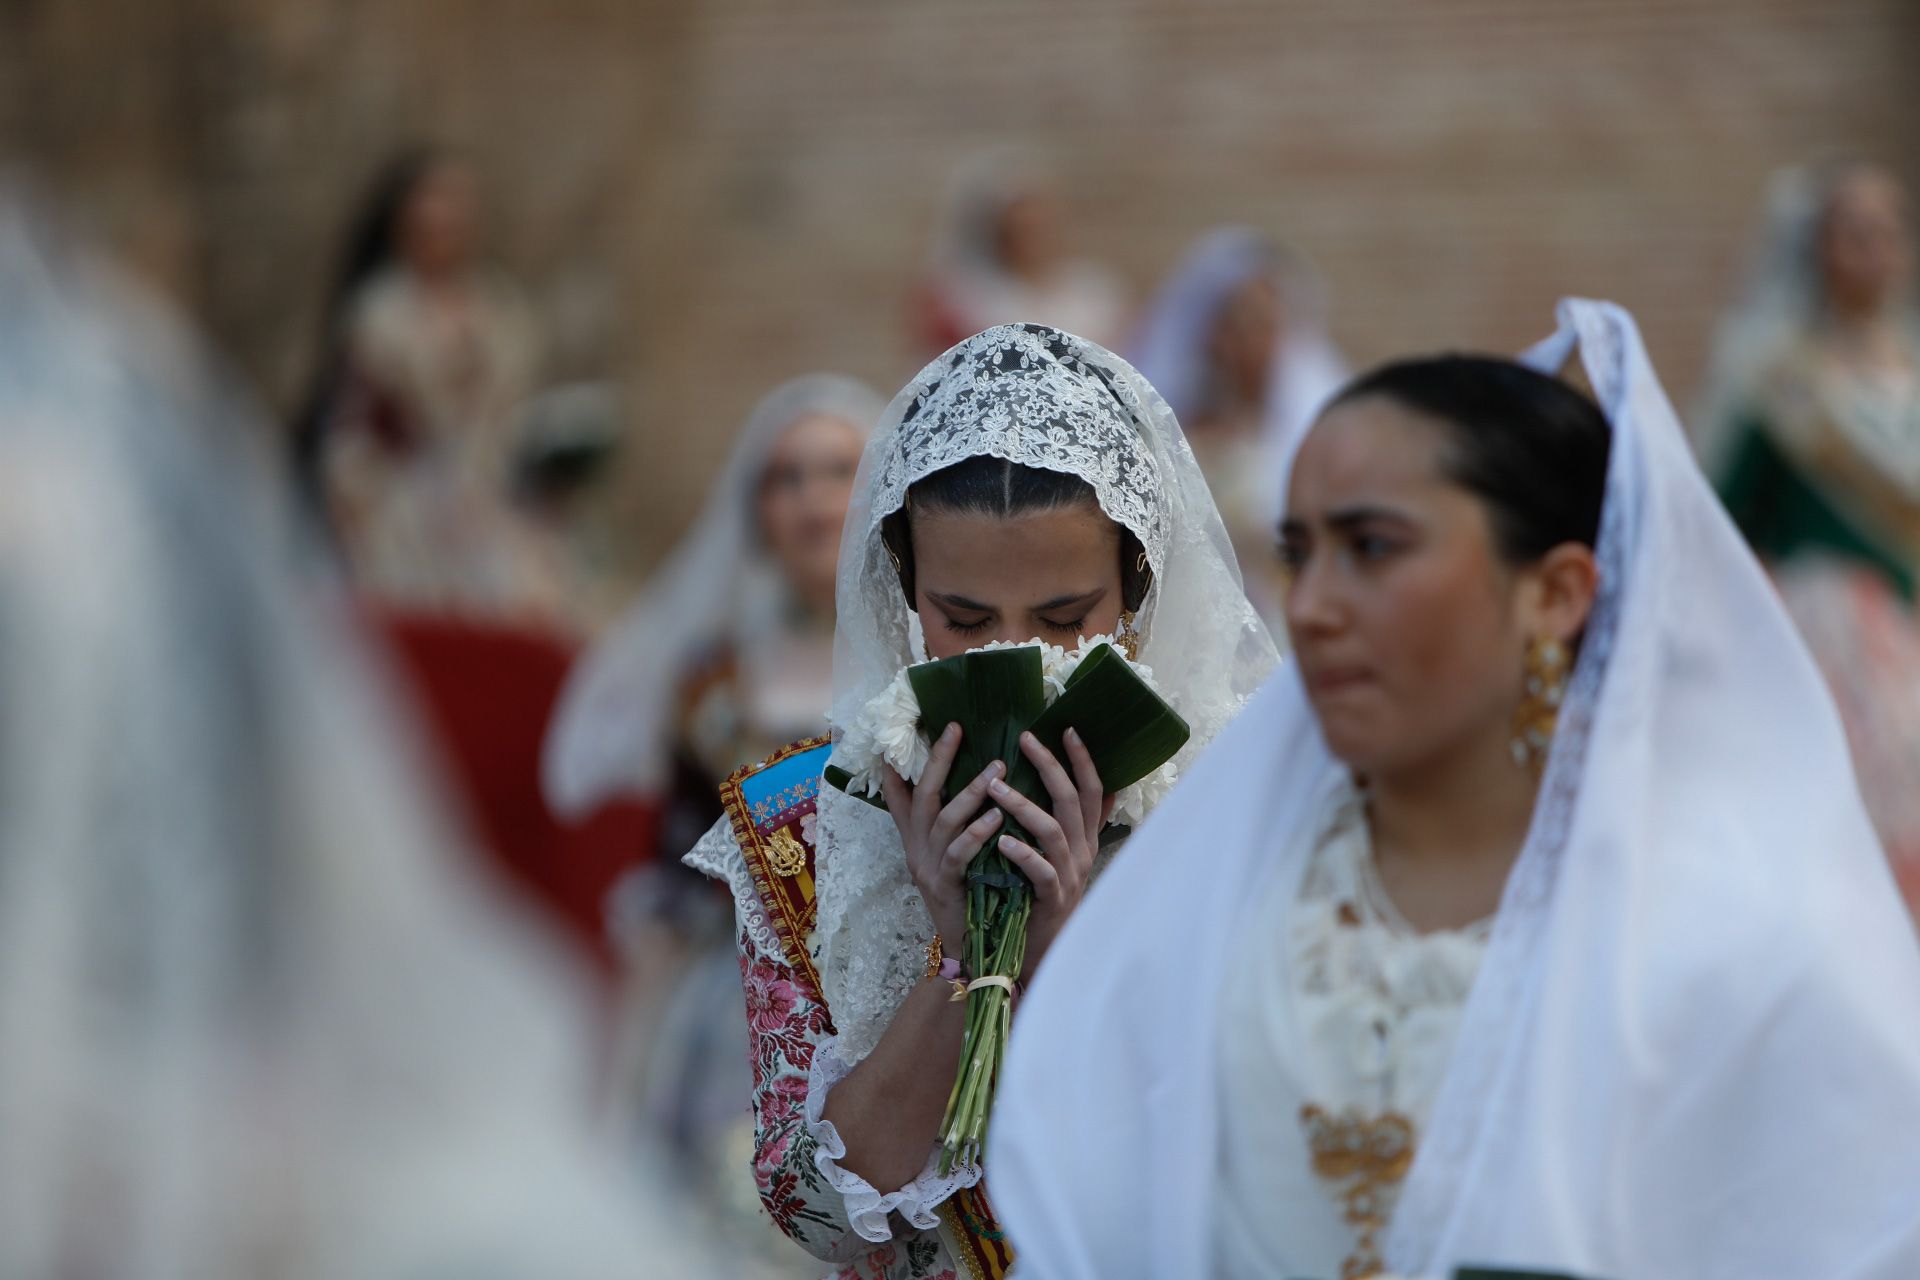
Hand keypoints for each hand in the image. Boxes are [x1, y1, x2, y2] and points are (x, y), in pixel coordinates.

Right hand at [881, 723, 1006, 947]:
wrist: (970, 950)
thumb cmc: (970, 897)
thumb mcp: (955, 856)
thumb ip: (959, 823)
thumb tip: (977, 789)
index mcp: (917, 839)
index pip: (904, 793)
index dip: (907, 761)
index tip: (926, 728)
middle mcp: (917, 849)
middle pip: (922, 796)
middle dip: (938, 760)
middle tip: (959, 730)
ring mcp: (928, 868)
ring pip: (943, 821)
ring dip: (969, 792)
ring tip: (996, 770)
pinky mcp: (944, 887)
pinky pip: (958, 854)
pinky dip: (977, 832)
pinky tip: (997, 816)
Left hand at [987, 729, 1112, 975]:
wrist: (1040, 951)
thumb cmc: (1040, 897)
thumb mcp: (1059, 856)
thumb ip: (1067, 823)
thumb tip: (1080, 785)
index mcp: (1084, 839)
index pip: (1092, 790)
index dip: (1083, 759)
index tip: (1066, 728)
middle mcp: (1083, 852)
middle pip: (1073, 800)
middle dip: (1050, 766)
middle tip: (1024, 739)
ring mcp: (1070, 876)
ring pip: (1054, 831)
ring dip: (1024, 805)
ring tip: (995, 786)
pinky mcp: (1053, 899)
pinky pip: (1042, 872)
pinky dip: (1023, 855)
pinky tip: (1003, 842)